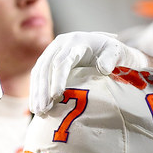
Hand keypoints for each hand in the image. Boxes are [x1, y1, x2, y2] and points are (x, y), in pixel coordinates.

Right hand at [30, 32, 147, 115]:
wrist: (104, 45)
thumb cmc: (111, 52)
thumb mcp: (116, 52)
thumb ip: (111, 59)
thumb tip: (103, 68)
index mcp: (76, 41)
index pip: (62, 61)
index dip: (58, 79)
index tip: (56, 96)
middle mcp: (60, 44)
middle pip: (46, 67)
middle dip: (43, 89)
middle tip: (43, 109)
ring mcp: (53, 50)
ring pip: (39, 71)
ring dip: (37, 92)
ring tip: (38, 111)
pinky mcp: (48, 58)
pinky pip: (38, 74)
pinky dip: (36, 89)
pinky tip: (35, 104)